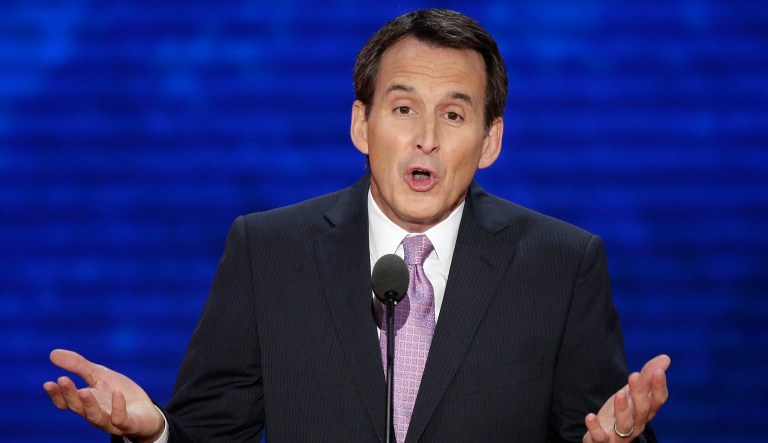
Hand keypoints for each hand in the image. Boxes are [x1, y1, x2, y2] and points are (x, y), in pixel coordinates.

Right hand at [43, 349, 164, 442]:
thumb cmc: (119, 393)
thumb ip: (79, 366)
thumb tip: (52, 353)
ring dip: (89, 405)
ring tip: (84, 391)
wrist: (146, 412)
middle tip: (62, 380)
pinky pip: (121, 419)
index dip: (57, 394)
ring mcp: (111, 421)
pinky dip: (118, 408)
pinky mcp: (130, 424)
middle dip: (69, 395)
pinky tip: (117, 394)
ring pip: (96, 417)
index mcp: (86, 403)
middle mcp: (95, 414)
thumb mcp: (100, 375)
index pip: (66, 402)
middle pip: (78, 408)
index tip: (48, 383)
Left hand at [583, 354, 669, 441]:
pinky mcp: (603, 440)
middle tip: (634, 375)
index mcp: (646, 411)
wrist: (604, 438)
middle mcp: (637, 424)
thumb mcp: (632, 394)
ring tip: (619, 394)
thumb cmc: (622, 413)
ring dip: (622, 409)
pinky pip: (600, 436)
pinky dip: (595, 427)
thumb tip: (665, 358)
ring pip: (625, 423)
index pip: (657, 401)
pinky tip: (590, 416)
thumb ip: (646, 377)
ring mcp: (620, 434)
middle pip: (642, 409)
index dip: (659, 387)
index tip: (658, 371)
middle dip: (639, 393)